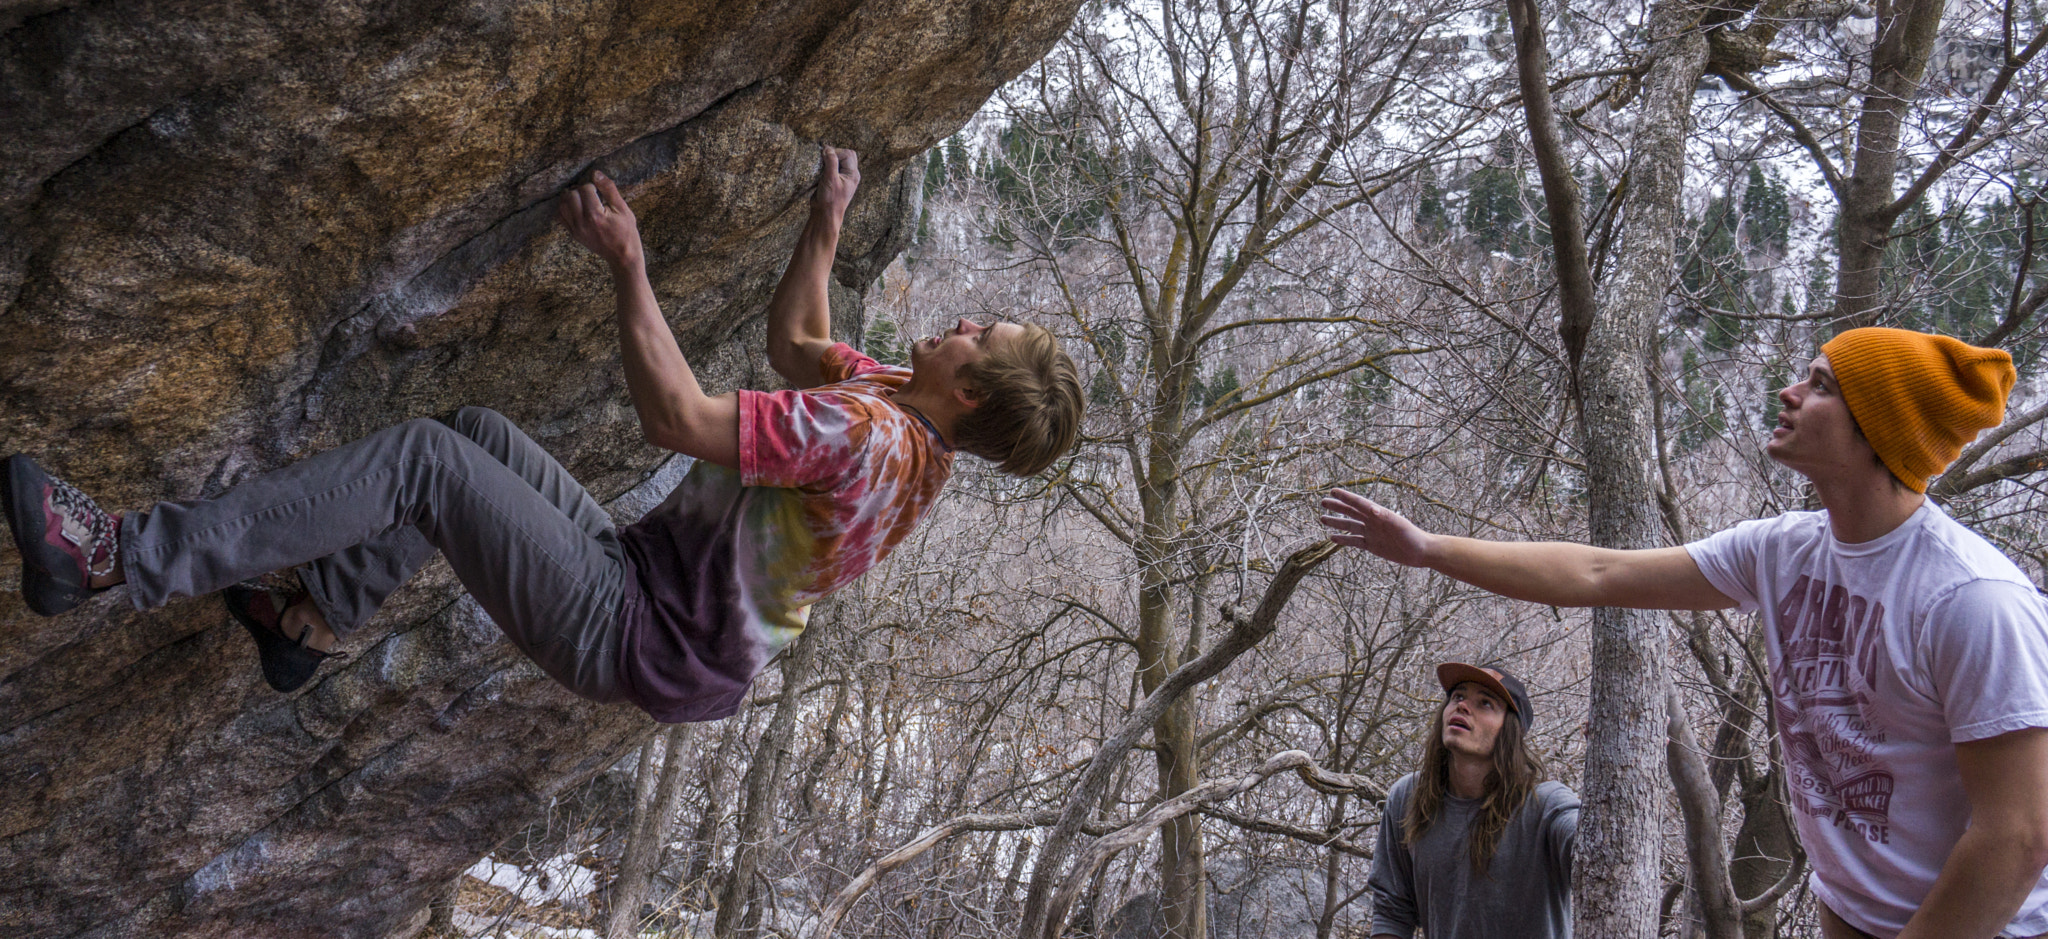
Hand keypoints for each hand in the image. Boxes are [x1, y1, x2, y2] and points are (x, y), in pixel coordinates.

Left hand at [557, 171, 643, 271]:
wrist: (622, 256)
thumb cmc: (626, 232)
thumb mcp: (623, 209)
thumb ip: (609, 189)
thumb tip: (596, 173)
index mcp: (595, 215)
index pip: (585, 189)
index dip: (593, 186)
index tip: (600, 191)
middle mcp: (582, 222)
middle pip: (570, 195)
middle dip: (579, 190)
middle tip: (589, 193)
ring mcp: (576, 229)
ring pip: (562, 205)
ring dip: (570, 197)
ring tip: (581, 197)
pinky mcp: (574, 234)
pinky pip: (560, 217)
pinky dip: (565, 208)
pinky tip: (575, 207)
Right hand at [811, 145, 859, 221]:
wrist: (825, 214)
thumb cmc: (830, 199)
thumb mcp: (831, 179)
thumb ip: (831, 162)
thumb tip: (828, 149)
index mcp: (853, 174)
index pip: (847, 154)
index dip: (836, 152)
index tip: (824, 157)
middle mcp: (849, 175)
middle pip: (845, 155)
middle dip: (834, 154)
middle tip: (823, 159)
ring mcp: (842, 178)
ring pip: (838, 161)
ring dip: (829, 160)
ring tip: (821, 165)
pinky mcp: (834, 180)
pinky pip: (832, 168)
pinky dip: (826, 166)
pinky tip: (819, 170)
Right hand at [1319, 488, 1433, 567]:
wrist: (1421, 552)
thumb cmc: (1413, 536)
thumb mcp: (1400, 525)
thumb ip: (1386, 516)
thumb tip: (1372, 508)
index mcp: (1378, 514)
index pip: (1359, 503)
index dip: (1346, 497)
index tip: (1333, 491)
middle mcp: (1373, 522)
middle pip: (1351, 512)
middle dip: (1337, 507)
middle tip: (1323, 502)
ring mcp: (1372, 533)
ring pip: (1350, 526)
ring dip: (1337, 522)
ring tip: (1322, 518)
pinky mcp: (1372, 546)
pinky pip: (1355, 541)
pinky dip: (1344, 539)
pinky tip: (1333, 538)